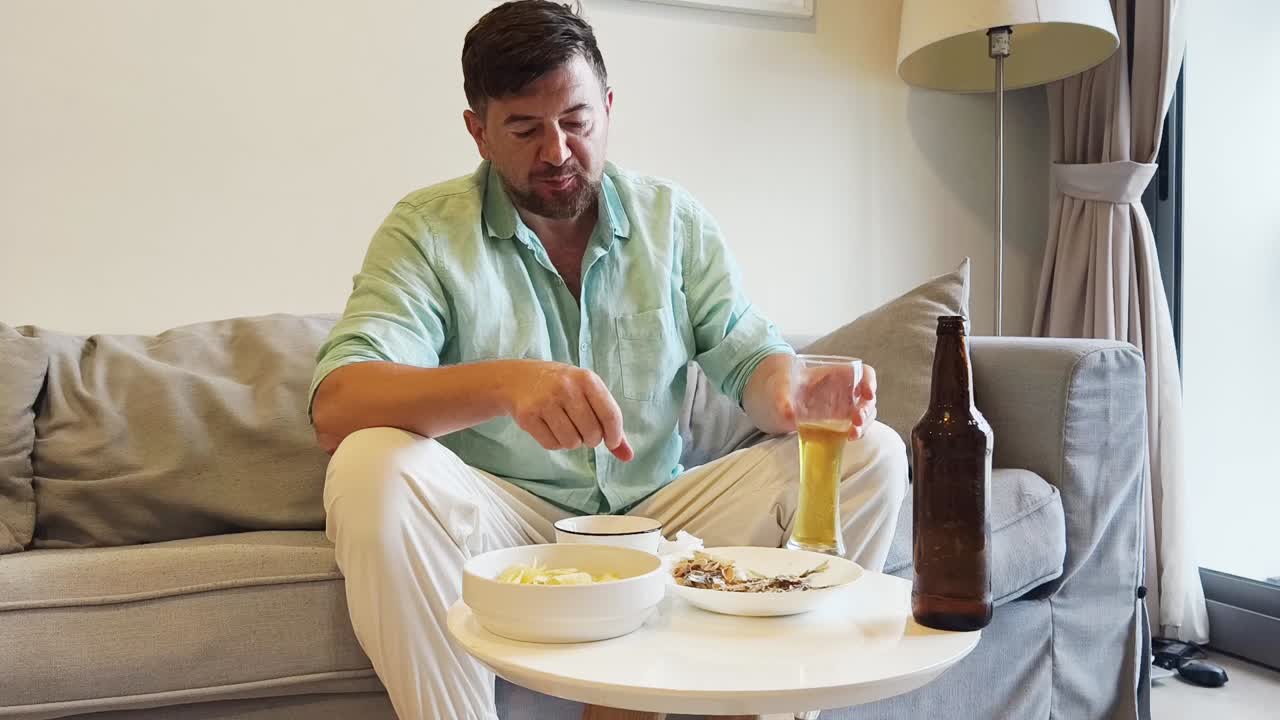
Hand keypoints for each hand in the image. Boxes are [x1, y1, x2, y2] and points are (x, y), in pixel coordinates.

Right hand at [501, 361, 633, 461]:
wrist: (517, 379)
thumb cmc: (561, 387)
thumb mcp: (587, 393)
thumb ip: (609, 423)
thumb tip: (628, 456)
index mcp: (586, 379)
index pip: (610, 415)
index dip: (615, 435)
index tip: (611, 441)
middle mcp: (566, 387)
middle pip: (592, 433)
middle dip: (591, 439)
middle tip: (583, 430)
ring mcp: (545, 401)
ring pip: (572, 442)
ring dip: (572, 442)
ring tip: (565, 427)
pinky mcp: (528, 416)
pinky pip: (552, 445)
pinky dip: (555, 443)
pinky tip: (550, 428)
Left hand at [774, 361, 877, 439]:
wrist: (778, 398)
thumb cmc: (783, 385)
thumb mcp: (781, 388)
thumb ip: (783, 400)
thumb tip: (787, 414)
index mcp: (838, 373)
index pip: (864, 373)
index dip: (870, 382)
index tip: (868, 394)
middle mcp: (846, 389)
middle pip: (867, 397)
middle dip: (866, 410)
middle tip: (857, 421)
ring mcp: (846, 406)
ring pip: (866, 413)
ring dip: (864, 424)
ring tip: (852, 434)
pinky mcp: (841, 421)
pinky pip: (856, 426)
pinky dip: (856, 432)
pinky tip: (848, 438)